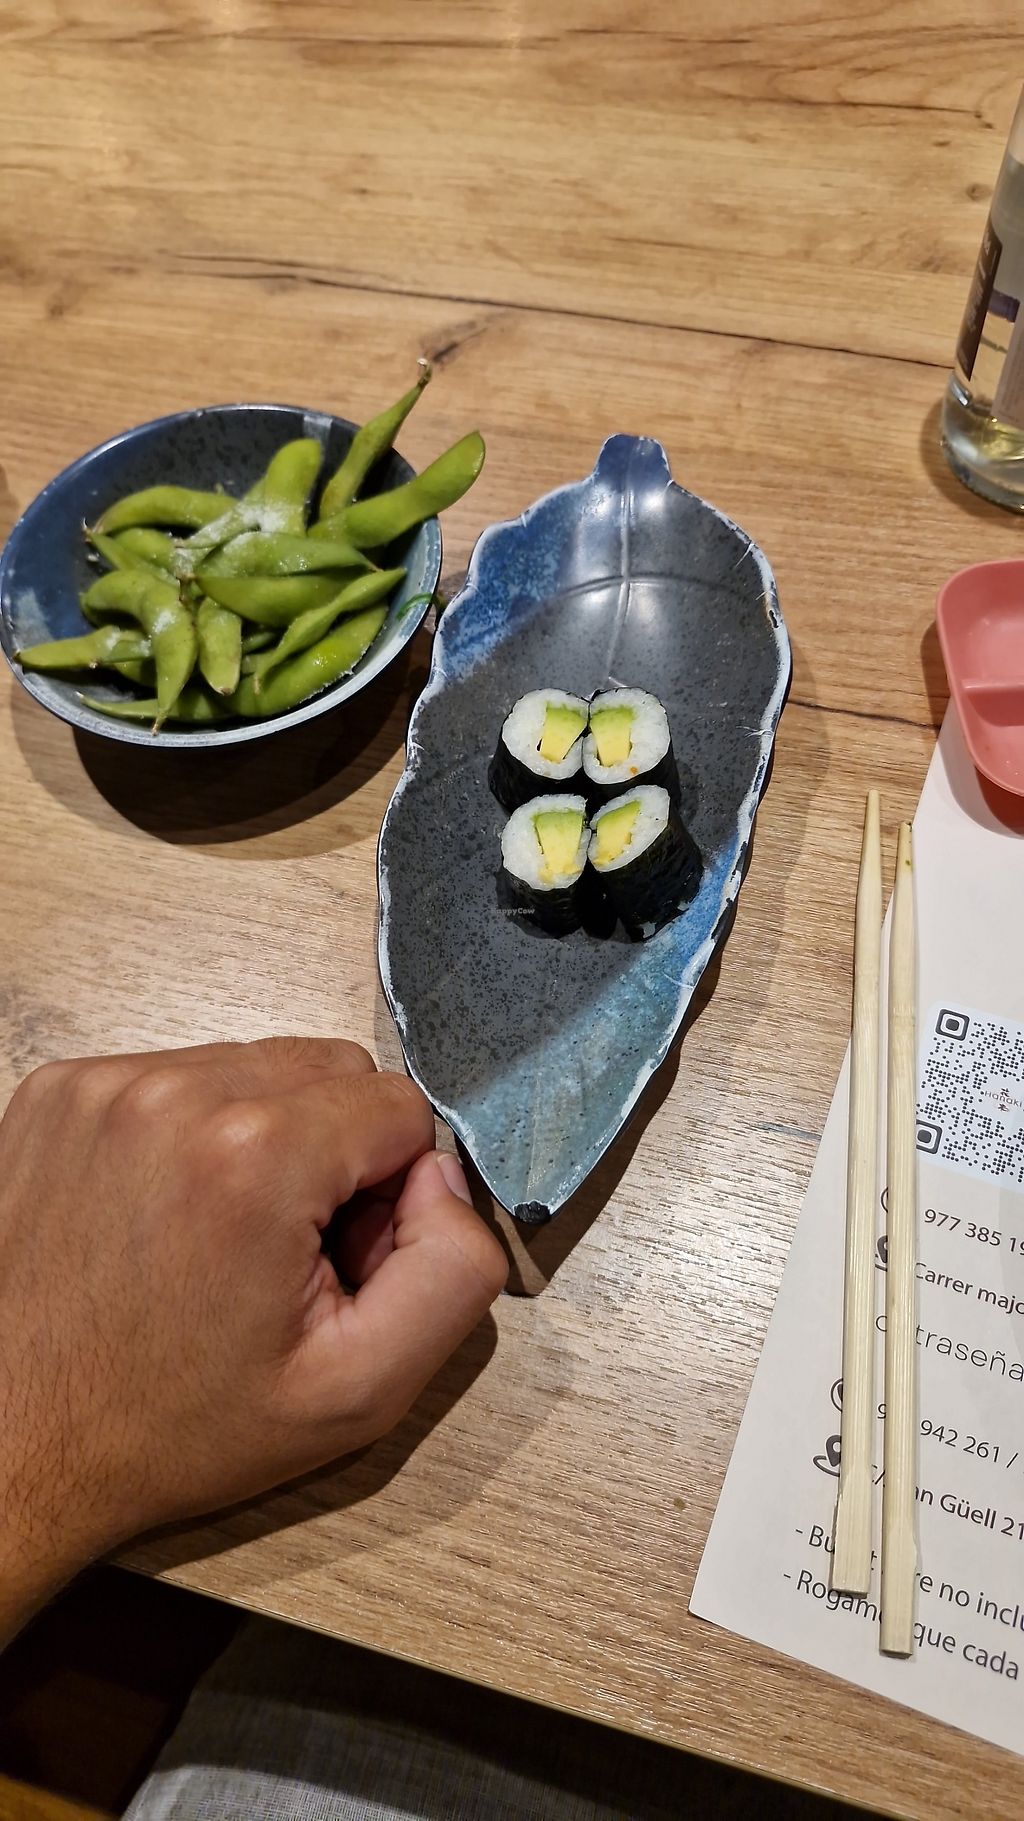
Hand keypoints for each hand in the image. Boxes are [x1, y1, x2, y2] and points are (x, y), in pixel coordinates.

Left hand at [0, 1037, 506, 1643]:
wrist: (15, 1441)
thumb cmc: (163, 1426)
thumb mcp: (357, 1391)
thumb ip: (453, 1272)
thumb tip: (448, 1179)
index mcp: (254, 1156)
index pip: (402, 1106)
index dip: (392, 1192)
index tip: (336, 1260)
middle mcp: (173, 1094)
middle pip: (333, 1071)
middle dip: (334, 1155)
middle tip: (284, 1255)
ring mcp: (106, 1085)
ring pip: (258, 1067)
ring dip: (266, 1138)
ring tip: (220, 1239)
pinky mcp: (62, 1090)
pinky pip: (182, 1076)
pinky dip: (194, 1134)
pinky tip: (167, 1217)